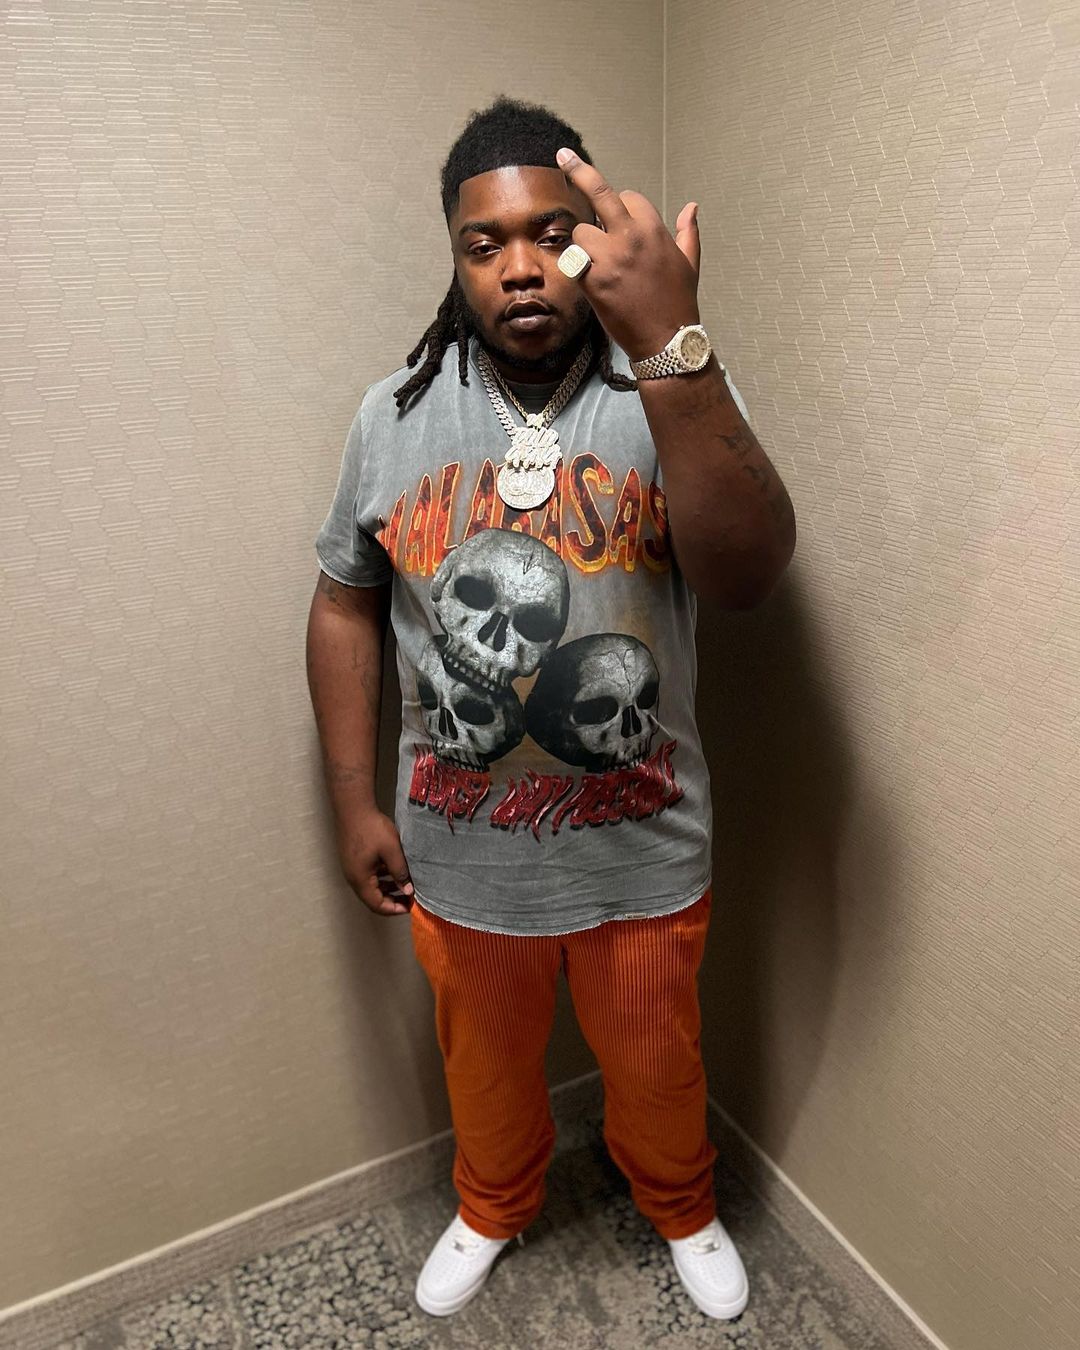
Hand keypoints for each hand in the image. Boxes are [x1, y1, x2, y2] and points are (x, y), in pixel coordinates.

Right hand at [337, 807, 413, 915]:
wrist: (353, 807)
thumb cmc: (372, 828)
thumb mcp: (392, 851)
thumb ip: (400, 872)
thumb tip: (408, 891)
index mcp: (360, 879)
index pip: (377, 905)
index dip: (394, 909)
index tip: (410, 906)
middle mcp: (353, 877)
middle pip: (372, 899)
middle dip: (391, 901)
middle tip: (409, 897)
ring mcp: (351, 868)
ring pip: (369, 887)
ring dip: (386, 889)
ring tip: (404, 885)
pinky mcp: (352, 859)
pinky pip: (367, 876)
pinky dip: (380, 878)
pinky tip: (392, 870)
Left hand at [555, 147, 700, 361]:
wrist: (666, 340)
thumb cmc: (678, 303)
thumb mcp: (690, 263)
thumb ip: (688, 232)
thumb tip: (692, 207)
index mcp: (654, 229)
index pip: (628, 197)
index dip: (622, 208)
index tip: (620, 222)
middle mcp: (630, 237)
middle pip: (599, 192)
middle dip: (579, 171)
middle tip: (563, 156)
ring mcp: (609, 258)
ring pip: (581, 232)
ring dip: (583, 245)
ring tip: (598, 267)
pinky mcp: (593, 280)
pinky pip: (573, 261)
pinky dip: (576, 268)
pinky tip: (589, 281)